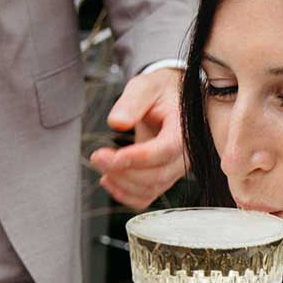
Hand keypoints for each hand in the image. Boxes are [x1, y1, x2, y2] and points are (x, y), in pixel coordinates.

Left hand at [89, 67, 186, 209]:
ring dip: (121, 183)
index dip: (137, 157)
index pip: (166, 150)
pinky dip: (126, 195)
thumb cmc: (160, 91)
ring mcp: (176, 169)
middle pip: (156, 175)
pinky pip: (147, 196)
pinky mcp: (165, 177)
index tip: (109, 156)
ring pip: (151, 189)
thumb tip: (117, 123)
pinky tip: (108, 180)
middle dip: (122, 171)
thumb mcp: (146, 86)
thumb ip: (132, 101)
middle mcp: (185, 153)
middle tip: (97, 156)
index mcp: (184, 128)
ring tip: (100, 164)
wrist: (171, 100)